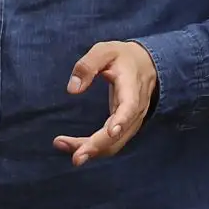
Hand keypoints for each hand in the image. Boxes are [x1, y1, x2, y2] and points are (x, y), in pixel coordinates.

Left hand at [56, 41, 158, 165]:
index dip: (122, 120)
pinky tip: (72, 146)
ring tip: (62, 145)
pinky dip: (93, 147)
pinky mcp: (125, 126)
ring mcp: (132, 121)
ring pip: (114, 143)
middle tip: (75, 157)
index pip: (130, 107)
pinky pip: (112, 142)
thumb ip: (87, 65)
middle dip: (97, 146)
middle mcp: (135, 109)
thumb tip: (72, 89)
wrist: (146, 63)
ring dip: (91, 150)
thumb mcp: (104, 51)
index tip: (111, 132)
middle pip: (119, 134)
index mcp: (131, 88)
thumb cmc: (121, 56)